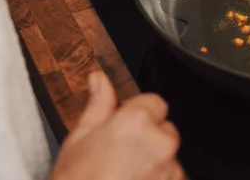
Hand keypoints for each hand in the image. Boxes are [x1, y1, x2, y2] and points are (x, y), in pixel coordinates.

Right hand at [50, 72, 182, 179]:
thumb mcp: (79, 138)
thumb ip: (98, 104)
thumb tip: (99, 79)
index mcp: (136, 122)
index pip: (155, 103)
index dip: (138, 116)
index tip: (126, 130)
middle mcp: (159, 143)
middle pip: (166, 132)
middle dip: (149, 142)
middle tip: (121, 159)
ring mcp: (170, 171)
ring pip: (169, 160)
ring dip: (155, 167)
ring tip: (124, 179)